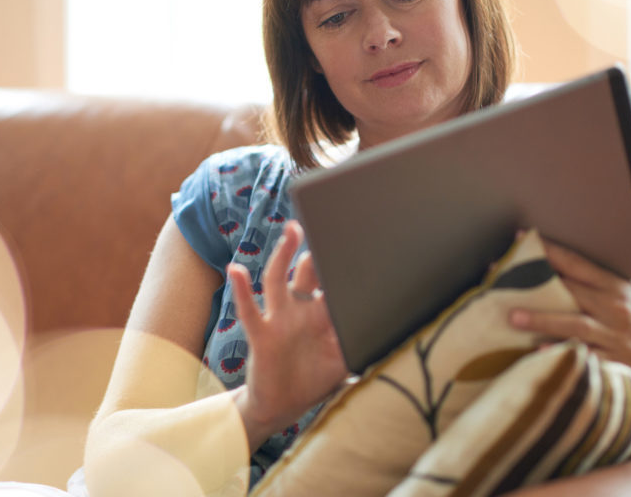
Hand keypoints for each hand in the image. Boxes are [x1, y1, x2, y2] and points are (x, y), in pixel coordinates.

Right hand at [227, 220, 347, 446]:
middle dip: (318, 250)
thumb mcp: (344, 363)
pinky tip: (236, 270)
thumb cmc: (313, 380)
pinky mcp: (261, 335)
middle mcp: (300, 309)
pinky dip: (241, 290)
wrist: (280, 407)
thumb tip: (394, 332)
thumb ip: (362, 346)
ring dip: (284, 254)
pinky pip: (249, 310)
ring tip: (292, 230)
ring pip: (279, 280)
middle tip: (331, 223)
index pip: (335, 282)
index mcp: (322, 313)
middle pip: (309, 272)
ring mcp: (279, 319)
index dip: (346, 264)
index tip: (363, 240)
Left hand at [508, 238, 630, 390]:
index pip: (577, 263)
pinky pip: (587, 357)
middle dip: (535, 285)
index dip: (548, 250)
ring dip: (543, 321)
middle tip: (501, 280)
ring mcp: (614, 335)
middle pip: (570, 291)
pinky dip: (564, 354)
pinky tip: (541, 353)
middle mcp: (612, 307)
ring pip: (575, 325)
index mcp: (612, 285)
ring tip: (513, 317)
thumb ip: (590, 282)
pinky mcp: (617, 360)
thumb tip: (549, 270)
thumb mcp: (623, 291)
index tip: (520, 238)